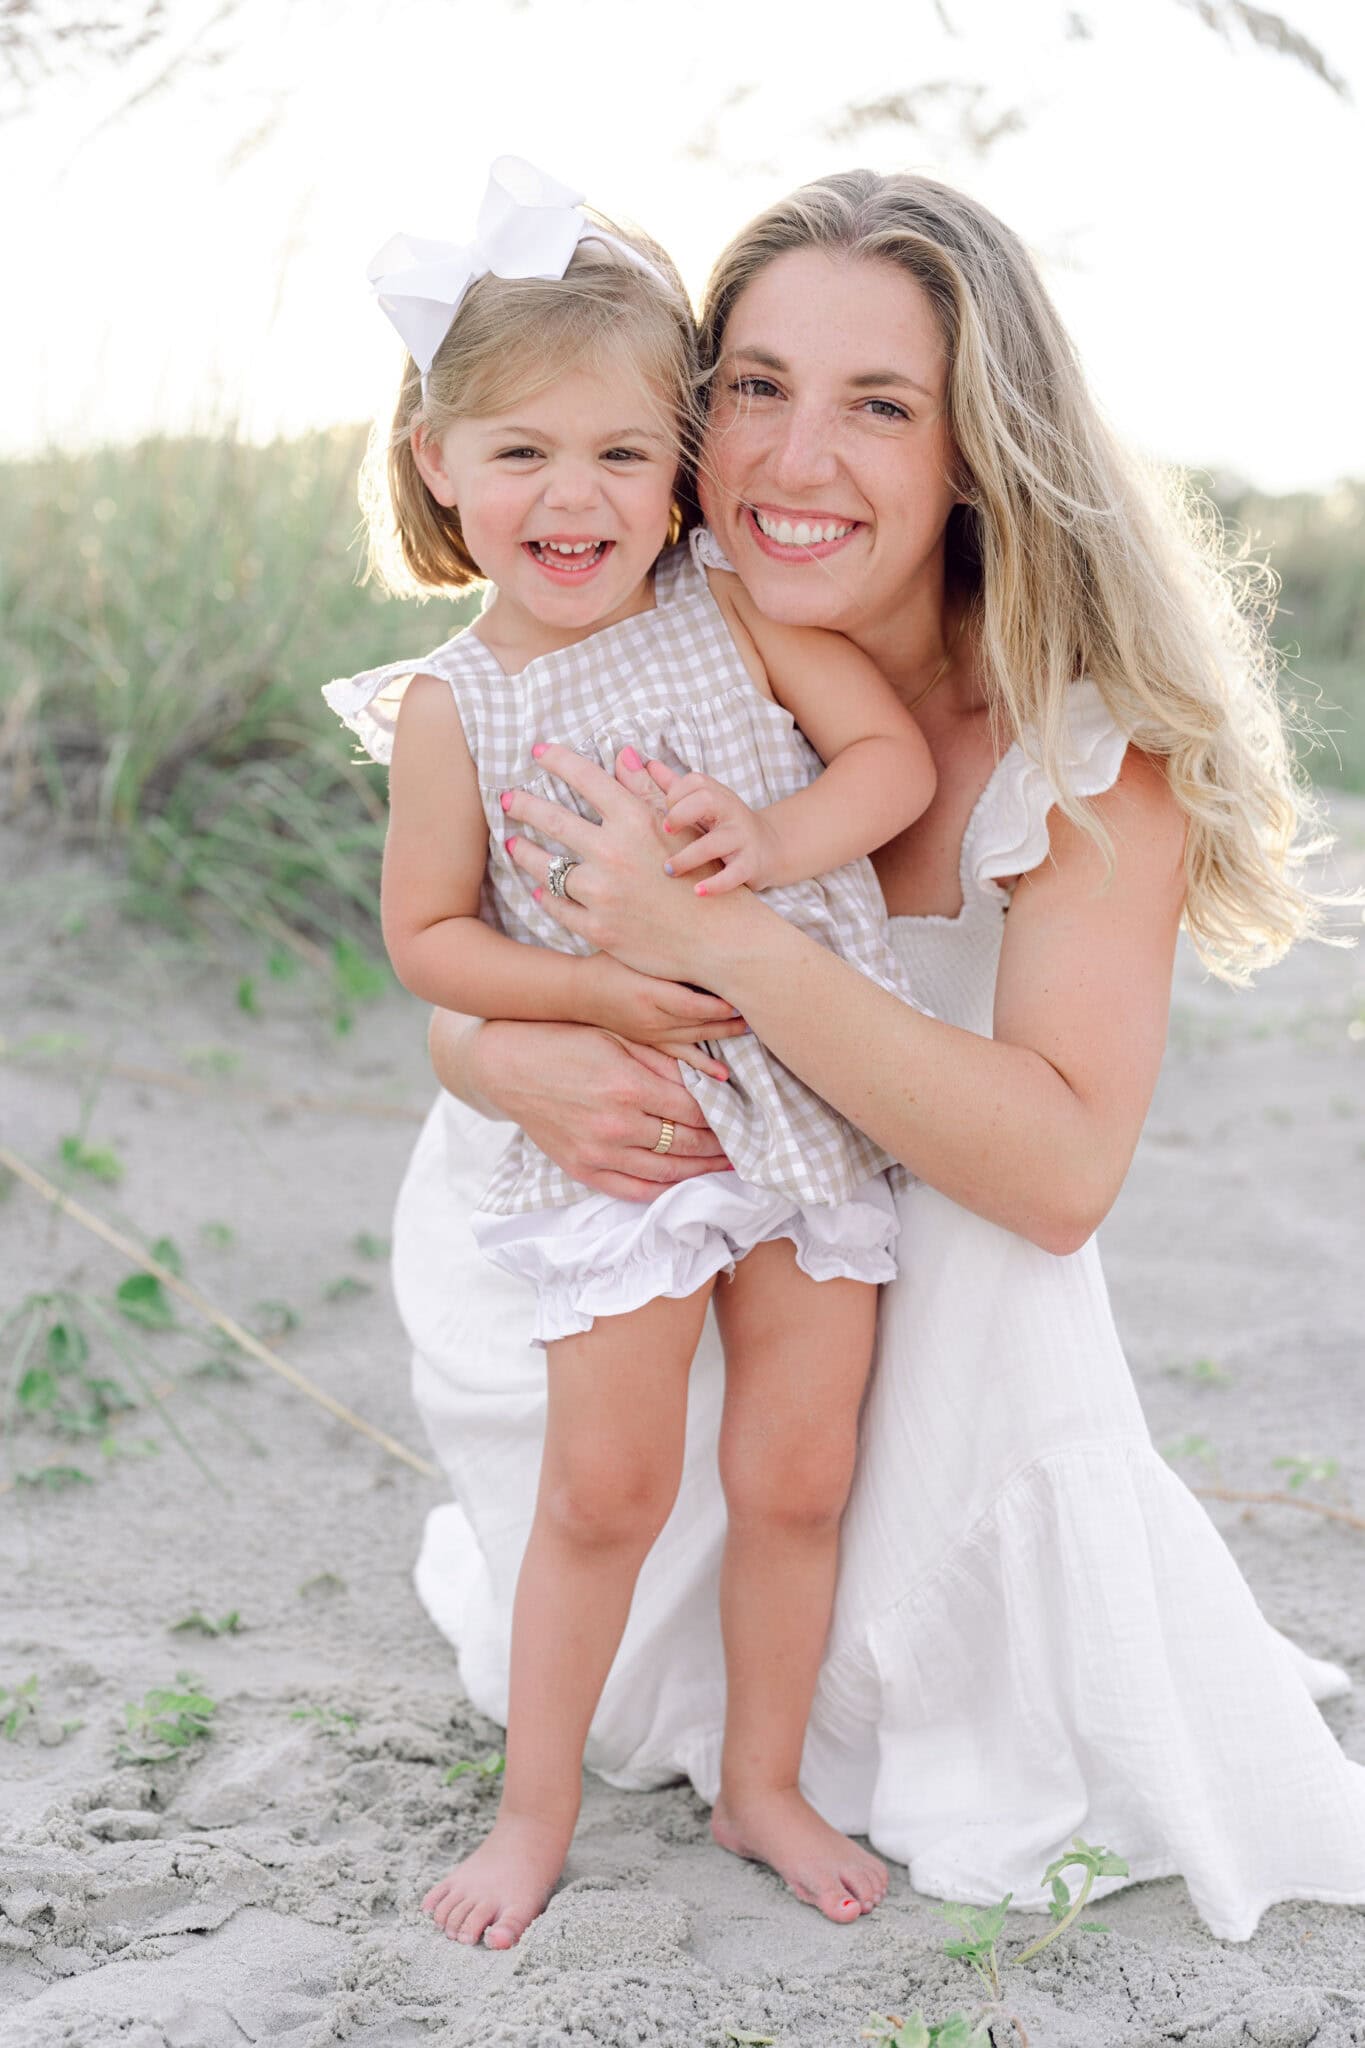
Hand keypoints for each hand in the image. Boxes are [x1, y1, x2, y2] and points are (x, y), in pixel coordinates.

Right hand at [466, 1019, 732, 1202]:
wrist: (506, 1065)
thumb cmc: (565, 1041)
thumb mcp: (617, 1036)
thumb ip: (664, 1060)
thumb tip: (713, 1079)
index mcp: (629, 1086)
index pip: (694, 1112)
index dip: (722, 1118)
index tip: (740, 1119)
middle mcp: (616, 1125)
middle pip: (686, 1145)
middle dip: (719, 1147)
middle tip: (743, 1148)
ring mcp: (597, 1152)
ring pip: (666, 1173)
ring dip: (700, 1172)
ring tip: (724, 1168)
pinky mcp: (581, 1169)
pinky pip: (632, 1190)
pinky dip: (664, 1190)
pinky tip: (684, 1184)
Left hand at [500, 743, 757, 984]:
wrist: (722, 939)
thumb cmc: (707, 877)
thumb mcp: (681, 827)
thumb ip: (646, 790)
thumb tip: (624, 753)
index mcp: (634, 821)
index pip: (585, 778)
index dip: (558, 761)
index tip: (538, 753)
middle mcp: (612, 853)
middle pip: (551, 819)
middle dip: (524, 805)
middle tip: (507, 798)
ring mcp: (602, 894)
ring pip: (545, 867)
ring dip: (523, 852)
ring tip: (512, 844)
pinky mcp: (598, 929)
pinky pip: (558, 907)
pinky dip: (546, 896)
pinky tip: (539, 889)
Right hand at [578, 952, 745, 1079]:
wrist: (577, 992)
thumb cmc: (608, 964)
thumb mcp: (633, 953)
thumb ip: (665, 954)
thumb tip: (705, 945)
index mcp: (650, 993)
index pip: (693, 1004)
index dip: (720, 1004)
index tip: (743, 997)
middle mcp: (653, 1018)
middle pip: (700, 1022)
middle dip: (730, 1020)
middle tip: (757, 1012)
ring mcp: (652, 1035)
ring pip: (695, 1039)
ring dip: (723, 1036)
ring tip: (749, 1029)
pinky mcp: (650, 1043)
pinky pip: (680, 1057)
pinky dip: (703, 1065)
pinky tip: (723, 1075)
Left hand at [652, 764, 779, 894]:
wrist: (769, 849)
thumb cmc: (722, 825)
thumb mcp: (700, 803)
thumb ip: (669, 785)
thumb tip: (632, 758)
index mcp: (716, 795)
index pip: (695, 782)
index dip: (675, 795)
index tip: (663, 814)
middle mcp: (731, 812)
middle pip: (707, 800)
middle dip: (681, 814)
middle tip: (664, 832)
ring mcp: (742, 838)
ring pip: (717, 842)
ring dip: (688, 857)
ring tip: (669, 870)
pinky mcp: (751, 865)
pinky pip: (734, 874)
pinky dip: (716, 884)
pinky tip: (697, 891)